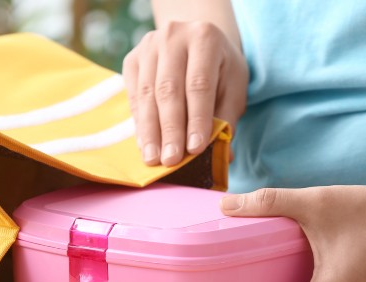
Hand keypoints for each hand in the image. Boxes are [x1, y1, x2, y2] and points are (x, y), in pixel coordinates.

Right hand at [123, 21, 247, 165]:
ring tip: (154, 158)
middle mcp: (173, 36)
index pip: (199, 85)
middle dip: (170, 129)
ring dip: (150, 130)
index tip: (195, 149)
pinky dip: (139, 122)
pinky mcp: (132, 58)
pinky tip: (145, 143)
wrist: (197, 40)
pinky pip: (134, 95)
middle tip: (171, 160)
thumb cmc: (220, 69)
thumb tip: (225, 155)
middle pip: (169, 90)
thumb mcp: (233, 87)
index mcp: (205, 38)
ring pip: (147, 94)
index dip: (197, 119)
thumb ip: (227, 118)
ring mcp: (149, 45)